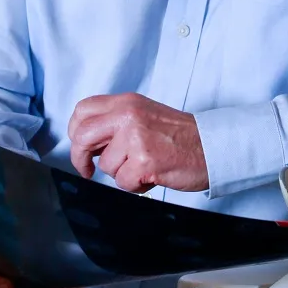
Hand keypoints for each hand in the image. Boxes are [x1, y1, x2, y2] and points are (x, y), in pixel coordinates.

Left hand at [68, 93, 208, 192]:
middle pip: (82, 136)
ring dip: (121, 173)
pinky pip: (123, 182)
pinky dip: (136, 185)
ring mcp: (136, 137)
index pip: (83, 110)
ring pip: (105, 166)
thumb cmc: (179, 135)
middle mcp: (129, 115)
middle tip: (88, 169)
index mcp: (127, 102)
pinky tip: (152, 175)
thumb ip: (116, 122)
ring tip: (144, 166)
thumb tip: (88, 143)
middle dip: (80, 157)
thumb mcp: (145, 115)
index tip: (83, 147)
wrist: (211, 145)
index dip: (76, 132)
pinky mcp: (144, 161)